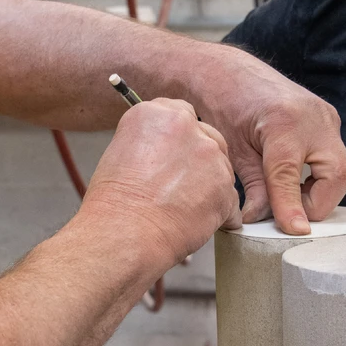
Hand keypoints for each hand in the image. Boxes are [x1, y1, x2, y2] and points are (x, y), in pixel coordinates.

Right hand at [82, 99, 241, 272]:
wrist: (124, 232)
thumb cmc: (115, 201)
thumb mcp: (121, 151)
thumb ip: (152, 142)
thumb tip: (165, 153)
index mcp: (156, 113)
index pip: (181, 113)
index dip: (179, 138)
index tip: (173, 153)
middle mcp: (186, 126)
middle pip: (206, 136)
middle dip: (198, 159)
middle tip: (179, 183)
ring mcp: (210, 156)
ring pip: (220, 167)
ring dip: (209, 185)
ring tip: (183, 207)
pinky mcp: (225, 187)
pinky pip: (230, 200)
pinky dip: (219, 212)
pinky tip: (196, 221)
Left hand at [207, 68, 345, 235]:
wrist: (228, 73)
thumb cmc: (224, 105)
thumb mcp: (234, 152)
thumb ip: (255, 189)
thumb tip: (262, 222)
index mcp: (284, 124)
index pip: (292, 180)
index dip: (290, 211)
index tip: (290, 231)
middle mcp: (313, 118)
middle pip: (336, 177)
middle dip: (314, 204)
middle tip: (286, 214)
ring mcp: (325, 116)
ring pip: (340, 171)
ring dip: (318, 191)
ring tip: (287, 196)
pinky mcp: (327, 118)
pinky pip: (333, 157)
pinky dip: (318, 176)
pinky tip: (295, 179)